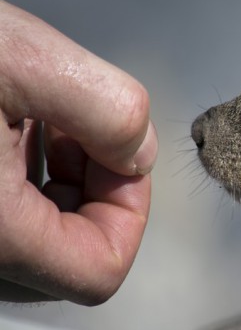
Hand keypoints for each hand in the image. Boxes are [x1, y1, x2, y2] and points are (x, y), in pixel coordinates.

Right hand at [0, 0, 157, 304]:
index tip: (126, 157)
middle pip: (74, 255)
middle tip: (87, 130)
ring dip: (66, 179)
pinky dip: (30, 176)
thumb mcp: (20, 59)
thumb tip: (139, 155)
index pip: (99, 270)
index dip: (131, 212)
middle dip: (99, 188)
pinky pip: (8, 218)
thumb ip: (107, 111)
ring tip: (48, 117)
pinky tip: (20, 122)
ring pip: (40, 237)